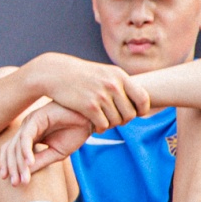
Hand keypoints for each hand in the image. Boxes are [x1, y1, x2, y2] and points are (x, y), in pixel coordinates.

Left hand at [0, 103, 92, 186]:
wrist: (91, 118)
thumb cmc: (74, 133)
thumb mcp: (56, 153)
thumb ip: (41, 161)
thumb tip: (25, 175)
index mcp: (29, 136)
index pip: (12, 152)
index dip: (10, 167)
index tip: (14, 184)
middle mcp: (26, 129)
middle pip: (11, 150)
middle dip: (13, 168)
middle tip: (16, 184)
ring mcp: (30, 122)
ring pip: (17, 145)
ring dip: (19, 163)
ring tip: (24, 179)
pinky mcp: (36, 117)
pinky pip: (26, 136)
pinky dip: (26, 150)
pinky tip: (30, 163)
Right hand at [25, 54, 153, 132]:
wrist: (56, 73)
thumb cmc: (82, 75)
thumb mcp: (104, 73)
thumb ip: (120, 84)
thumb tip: (140, 101)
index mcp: (119, 75)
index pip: (143, 98)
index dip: (142, 110)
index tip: (135, 113)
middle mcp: (113, 85)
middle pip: (130, 114)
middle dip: (124, 120)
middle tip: (115, 119)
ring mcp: (101, 95)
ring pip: (117, 121)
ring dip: (111, 125)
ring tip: (104, 121)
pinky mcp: (89, 106)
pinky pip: (104, 125)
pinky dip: (101, 128)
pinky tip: (95, 125)